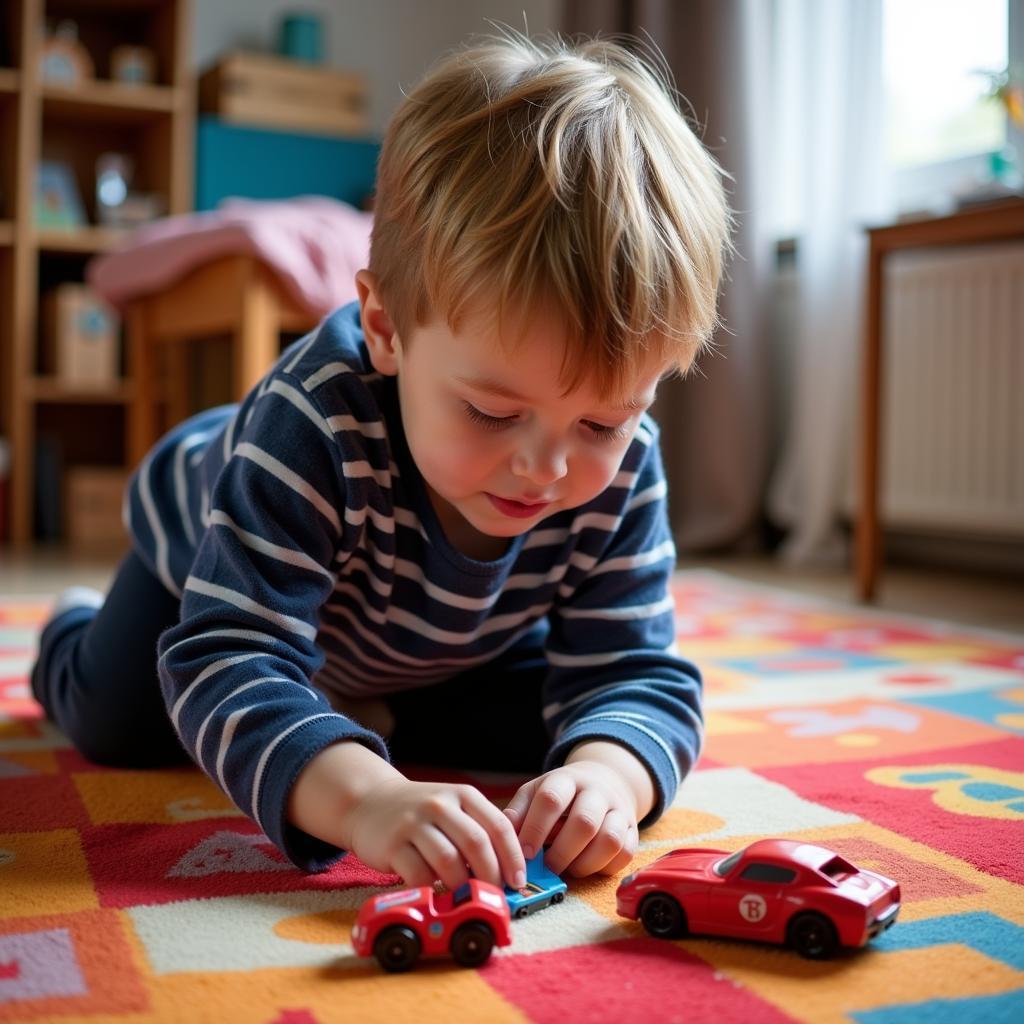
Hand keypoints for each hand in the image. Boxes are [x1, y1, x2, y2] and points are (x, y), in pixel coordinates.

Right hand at [344, 777, 526, 890]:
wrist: (371, 802)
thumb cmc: (422, 813)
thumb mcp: (453, 807)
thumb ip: (478, 829)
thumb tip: (508, 871)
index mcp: (463, 794)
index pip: (498, 825)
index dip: (513, 856)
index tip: (518, 881)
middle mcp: (440, 804)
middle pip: (476, 843)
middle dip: (491, 876)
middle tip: (494, 895)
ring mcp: (414, 823)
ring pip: (449, 860)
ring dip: (462, 886)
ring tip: (465, 896)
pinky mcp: (392, 844)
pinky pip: (419, 875)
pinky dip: (433, 889)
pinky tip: (436, 892)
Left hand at [503, 759, 639, 877]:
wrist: (602, 781)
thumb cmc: (560, 794)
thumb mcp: (535, 793)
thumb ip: (519, 813)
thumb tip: (500, 837)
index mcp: (566, 779)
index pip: (551, 799)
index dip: (536, 829)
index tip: (525, 854)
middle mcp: (596, 791)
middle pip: (584, 822)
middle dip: (561, 853)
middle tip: (547, 868)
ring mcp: (619, 810)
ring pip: (609, 840)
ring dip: (584, 863)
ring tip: (568, 868)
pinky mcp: (633, 830)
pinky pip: (625, 855)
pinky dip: (604, 867)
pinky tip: (587, 866)